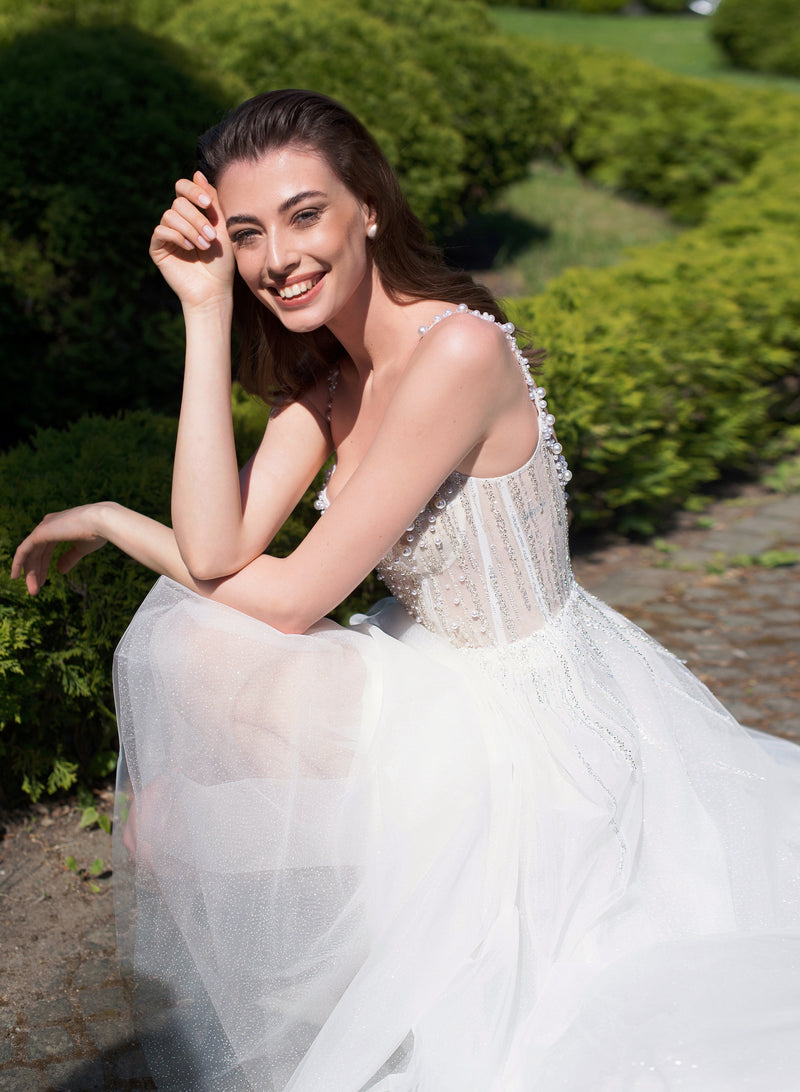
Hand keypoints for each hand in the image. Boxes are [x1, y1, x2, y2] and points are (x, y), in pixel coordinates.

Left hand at [11, 503, 108, 594]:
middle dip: (35, 572)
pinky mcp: (39, 533)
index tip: (43, 582)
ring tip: (33, 591)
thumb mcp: (81, 549)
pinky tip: (15, 575)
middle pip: (36, 553)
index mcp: (59, 526)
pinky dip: (18, 563)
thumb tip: (59, 571)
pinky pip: (23, 550)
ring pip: (30, 554)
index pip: (45, 549)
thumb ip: (69, 558)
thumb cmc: (98, 533)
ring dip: (30, 573)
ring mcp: (43, 527)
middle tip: (35, 591)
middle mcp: (48, 524)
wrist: (102, 522)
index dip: (43, 566)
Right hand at [149, 171, 234, 309]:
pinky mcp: (157, 247)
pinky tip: (189, 249)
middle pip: (178, 203)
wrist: (214, 289)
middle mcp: (177, 220)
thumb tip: (197, 173)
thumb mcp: (221, 226)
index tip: (207, 204)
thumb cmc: (222, 261)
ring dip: (190, 229)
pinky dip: (177, 237)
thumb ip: (211, 201)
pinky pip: (161, 230)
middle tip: (210, 236)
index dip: (193, 191)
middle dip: (197, 219)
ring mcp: (166, 233)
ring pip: (170, 215)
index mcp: (192, 213)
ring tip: (203, 246)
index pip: (182, 188)